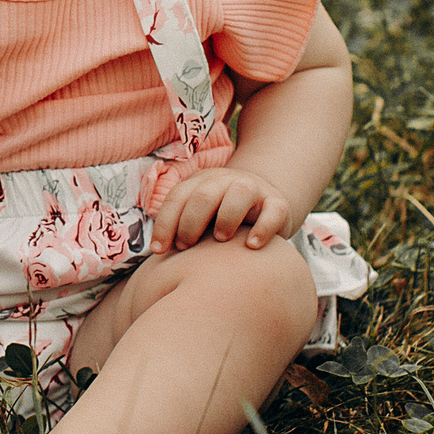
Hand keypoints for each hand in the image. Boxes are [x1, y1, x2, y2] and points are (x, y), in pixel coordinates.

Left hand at [149, 168, 298, 254]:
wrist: (263, 201)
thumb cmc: (220, 218)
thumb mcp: (199, 216)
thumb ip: (180, 226)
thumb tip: (156, 252)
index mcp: (200, 183)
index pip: (177, 198)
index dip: (164, 224)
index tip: (159, 251)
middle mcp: (225, 181)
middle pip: (204, 195)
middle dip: (190, 223)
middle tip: (187, 246)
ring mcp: (253, 190)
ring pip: (239, 194)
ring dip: (226, 218)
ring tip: (221, 239)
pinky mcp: (277, 203)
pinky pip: (273, 211)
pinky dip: (263, 228)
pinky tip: (251, 246)